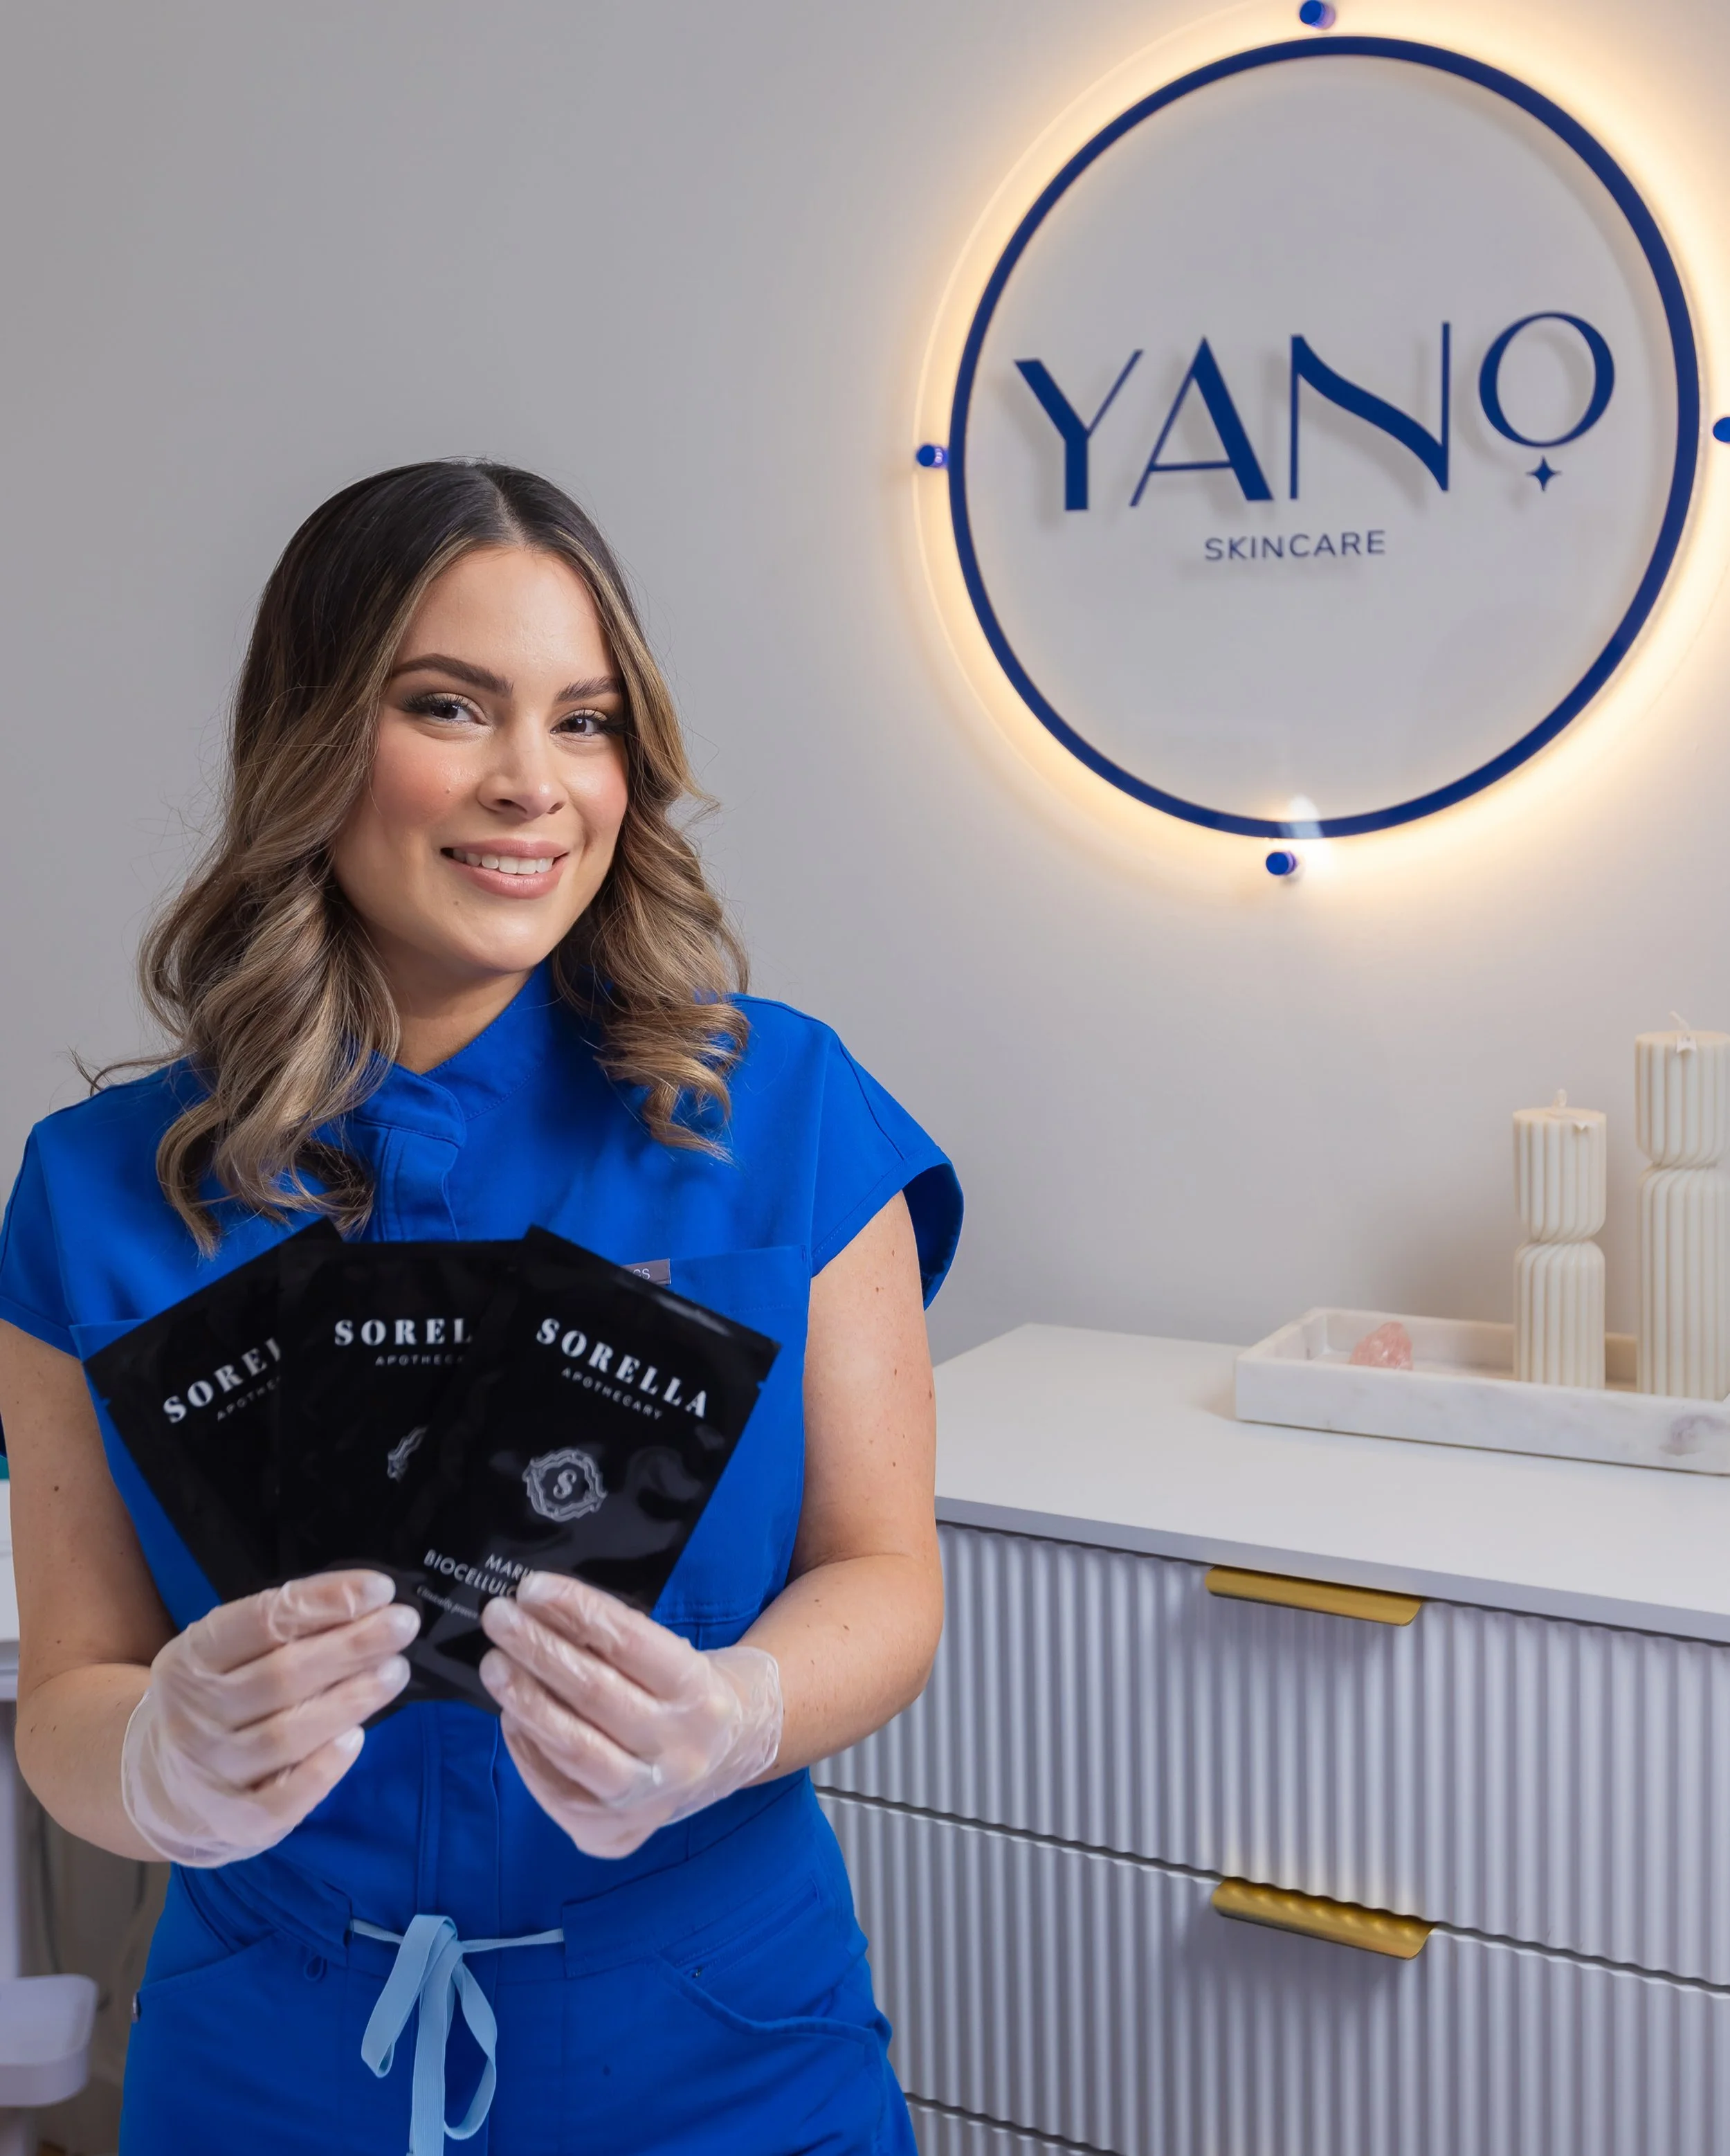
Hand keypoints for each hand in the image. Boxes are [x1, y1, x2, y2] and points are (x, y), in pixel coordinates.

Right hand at [121, 1570, 418, 1866]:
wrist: (162, 1786)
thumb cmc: (218, 1701)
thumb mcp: (227, 1654)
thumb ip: (282, 1630)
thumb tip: (366, 1605)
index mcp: (190, 1659)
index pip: (260, 1621)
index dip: (324, 1601)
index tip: (379, 1589)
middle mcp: (193, 1715)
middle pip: (281, 1676)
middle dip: (352, 1646)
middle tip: (403, 1625)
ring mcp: (211, 1772)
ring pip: (286, 1735)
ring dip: (350, 1700)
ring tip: (395, 1671)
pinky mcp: (233, 1822)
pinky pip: (282, 1799)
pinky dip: (323, 1770)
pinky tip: (356, 1739)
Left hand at [478, 1572, 782, 1859]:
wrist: (730, 1754)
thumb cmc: (686, 1689)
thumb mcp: (673, 1653)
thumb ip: (615, 1641)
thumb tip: (539, 1610)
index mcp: (699, 1691)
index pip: (630, 1643)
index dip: (577, 1611)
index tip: (532, 1588)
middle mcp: (680, 1750)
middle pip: (596, 1694)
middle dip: (539, 1649)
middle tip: (498, 1616)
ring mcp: (649, 1800)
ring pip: (574, 1748)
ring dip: (525, 1700)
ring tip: (494, 1665)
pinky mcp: (616, 1834)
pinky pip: (558, 1790)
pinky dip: (527, 1749)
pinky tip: (511, 1716)